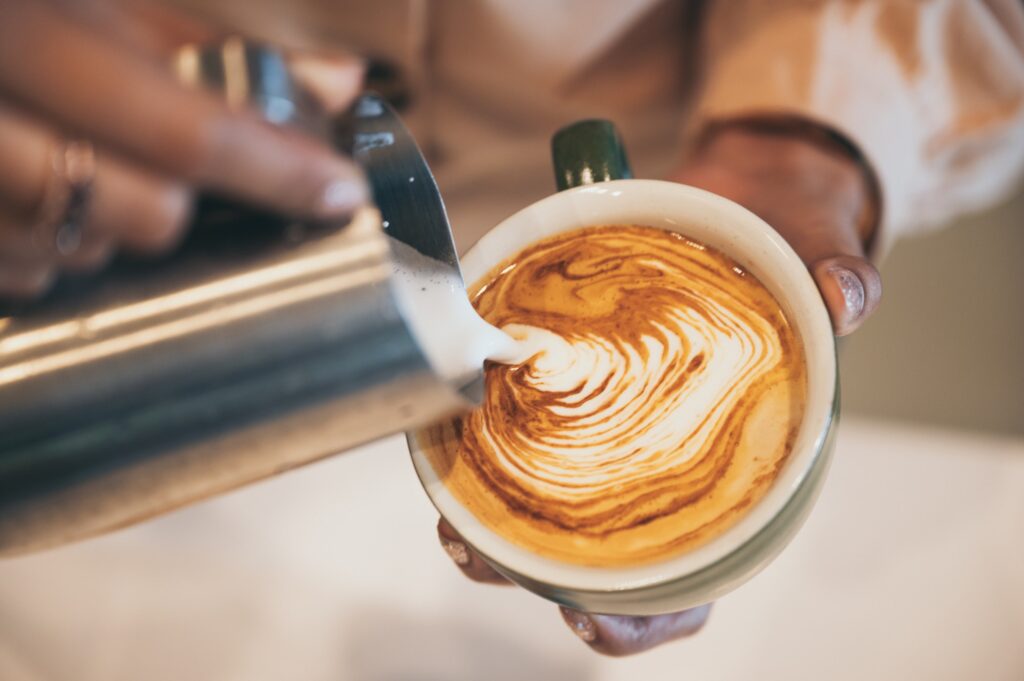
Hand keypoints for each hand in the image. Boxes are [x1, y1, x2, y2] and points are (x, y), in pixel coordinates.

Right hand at [0, 0, 366, 297]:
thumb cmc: (8, 17)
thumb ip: (198, 35)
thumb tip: (334, 82)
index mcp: (24, 33)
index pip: (183, 125)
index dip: (274, 167)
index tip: (336, 190)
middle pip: (145, 213)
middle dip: (174, 202)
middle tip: (163, 167)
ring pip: (84, 257)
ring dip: (107, 227)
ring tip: (74, 165)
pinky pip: (26, 281)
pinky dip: (50, 253)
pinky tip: (29, 200)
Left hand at [435, 118, 881, 656]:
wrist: (749, 201)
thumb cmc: (787, 253)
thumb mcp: (821, 260)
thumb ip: (839, 281)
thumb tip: (843, 297)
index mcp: (730, 469)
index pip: (695, 575)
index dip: (648, 617)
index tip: (593, 622)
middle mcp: (660, 462)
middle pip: (602, 562)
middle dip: (541, 579)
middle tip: (487, 559)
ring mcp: (612, 429)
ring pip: (548, 511)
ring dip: (494, 527)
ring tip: (453, 521)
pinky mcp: (572, 385)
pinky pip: (523, 431)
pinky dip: (485, 445)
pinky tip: (453, 442)